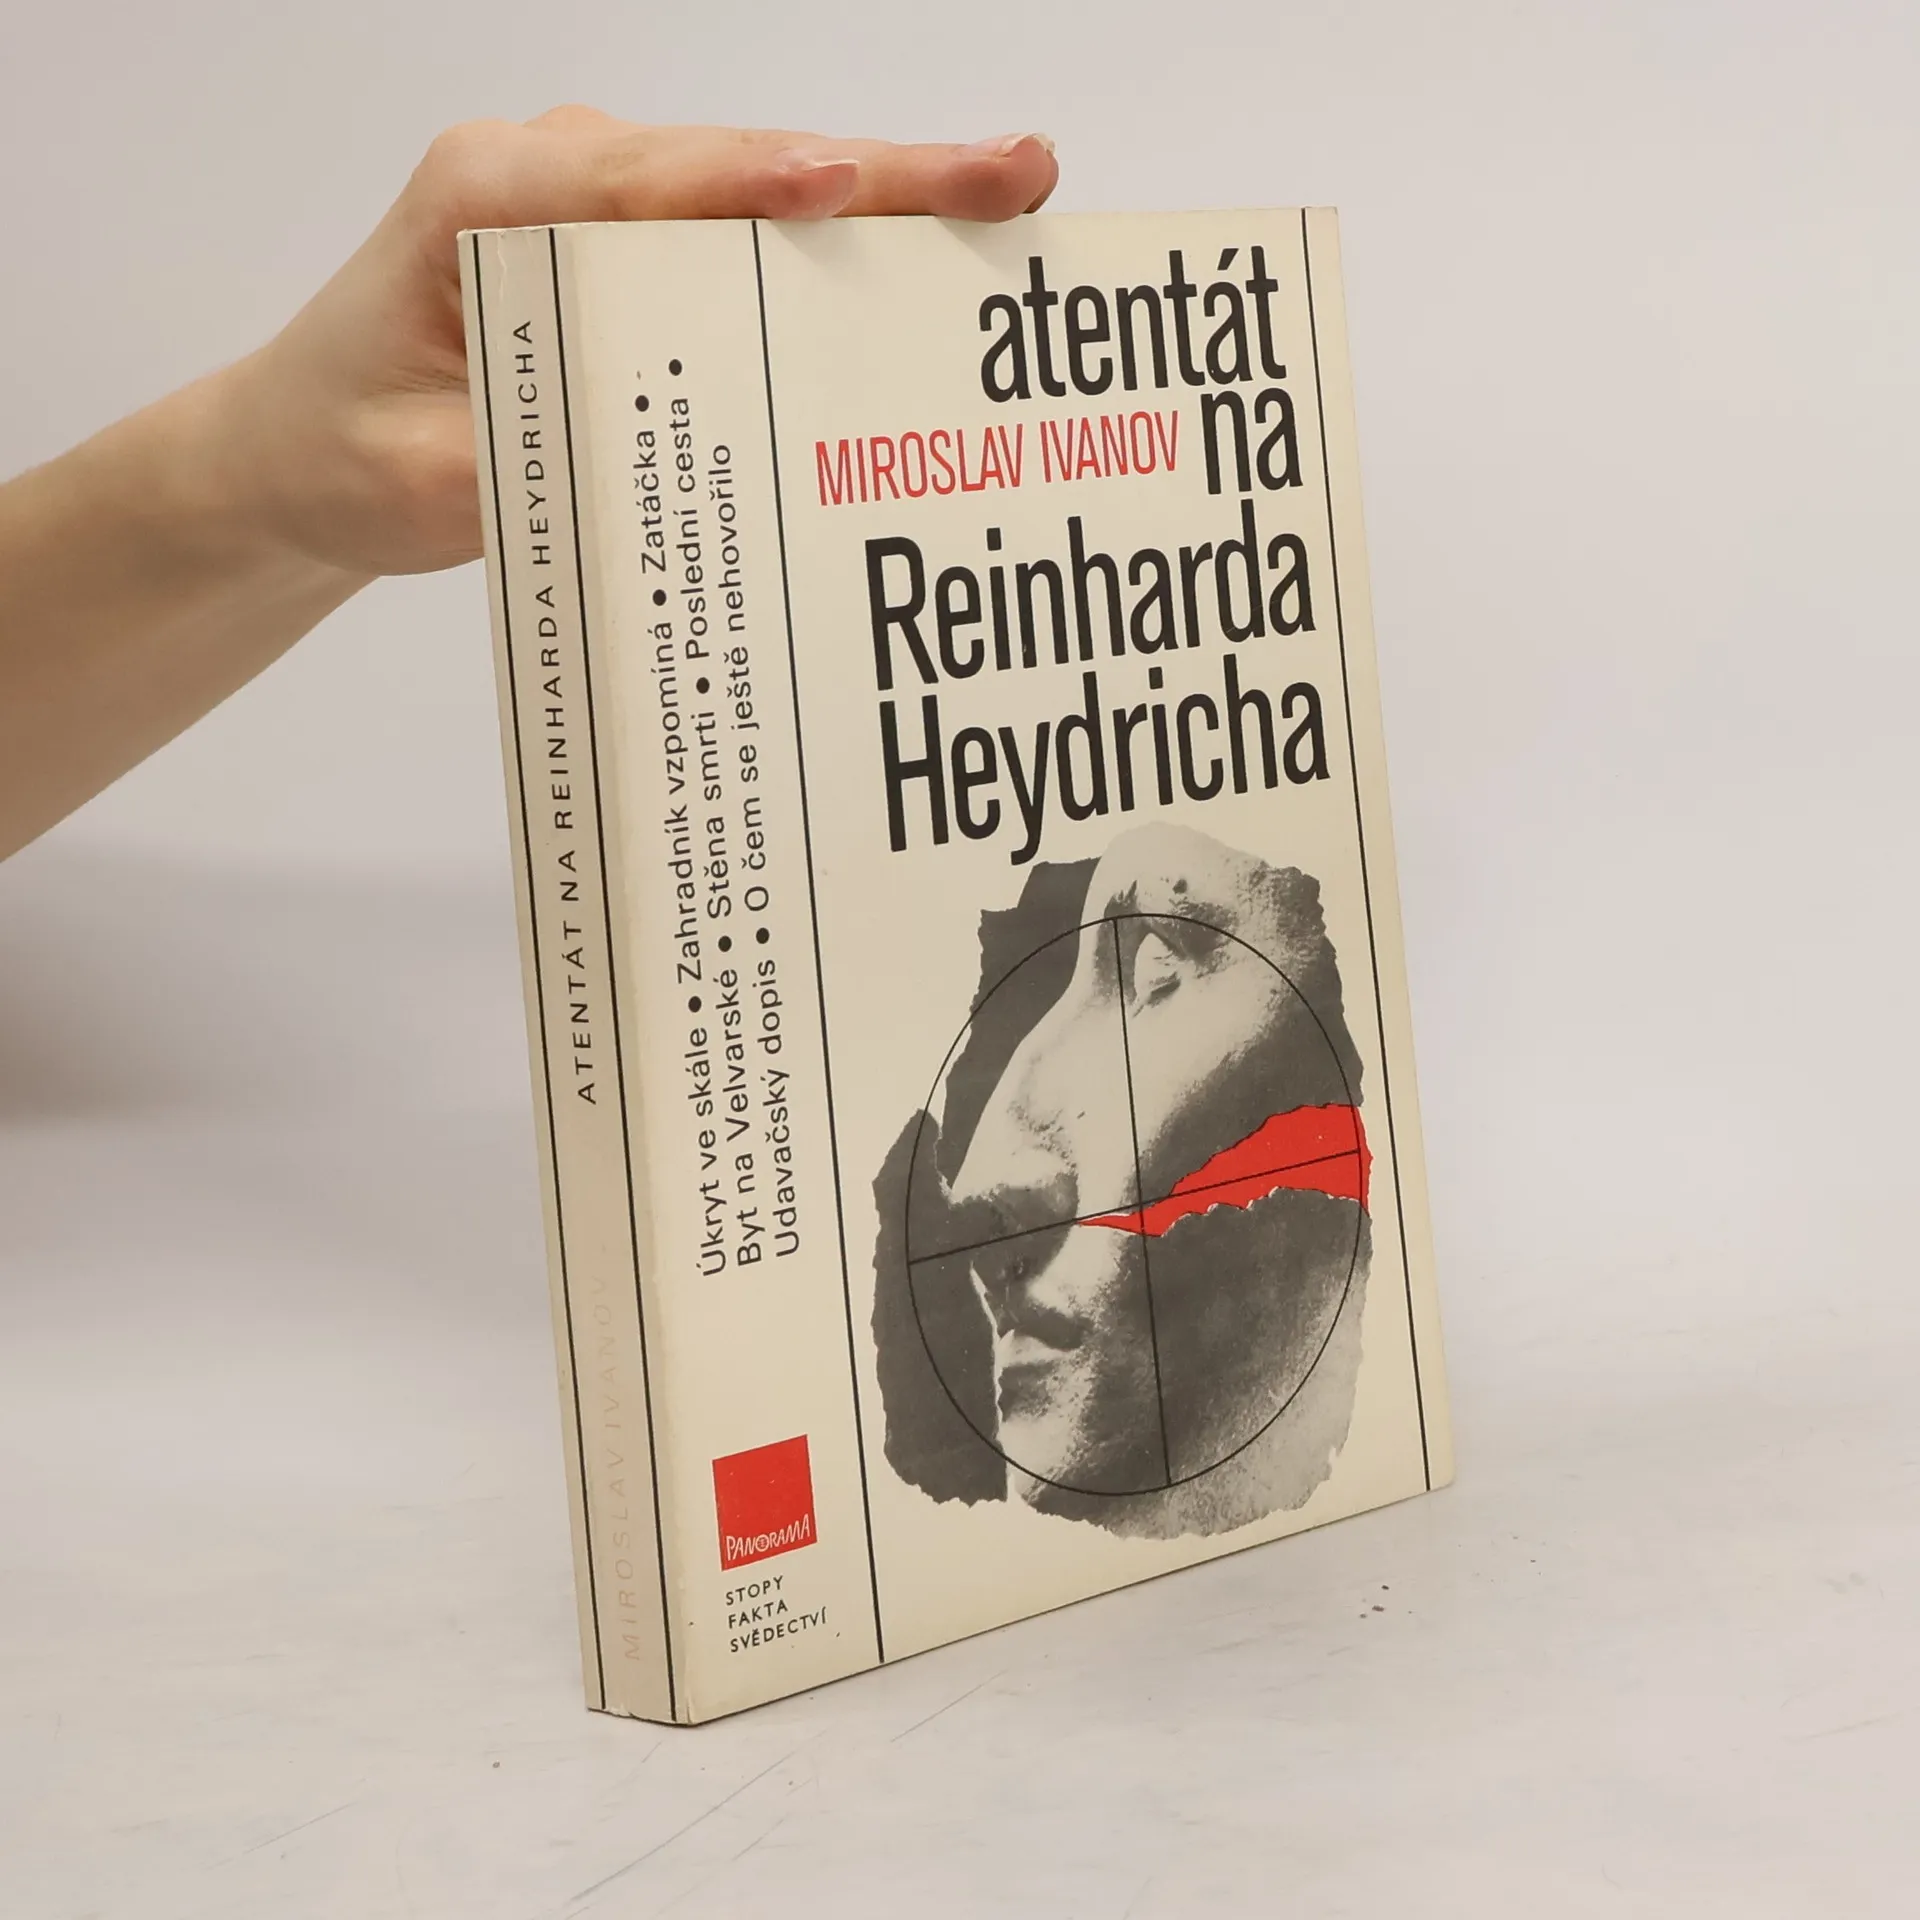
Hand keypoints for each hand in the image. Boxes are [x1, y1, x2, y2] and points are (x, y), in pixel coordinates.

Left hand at [214, 113, 1059, 577]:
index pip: (649, 181)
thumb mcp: (426, 479)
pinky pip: (739, 236)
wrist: (301, 449)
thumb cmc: (349, 446)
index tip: (853, 188)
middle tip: (1012, 177)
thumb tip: (658, 473)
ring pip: (756, 192)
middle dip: (882, 178)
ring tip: (1001, 210)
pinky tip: (917, 266)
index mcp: (489, 200)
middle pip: (738, 166)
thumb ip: (530, 464)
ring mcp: (596, 206)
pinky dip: (831, 250)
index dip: (764, 184)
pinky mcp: (623, 249)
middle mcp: (551, 176)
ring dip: (880, 206)